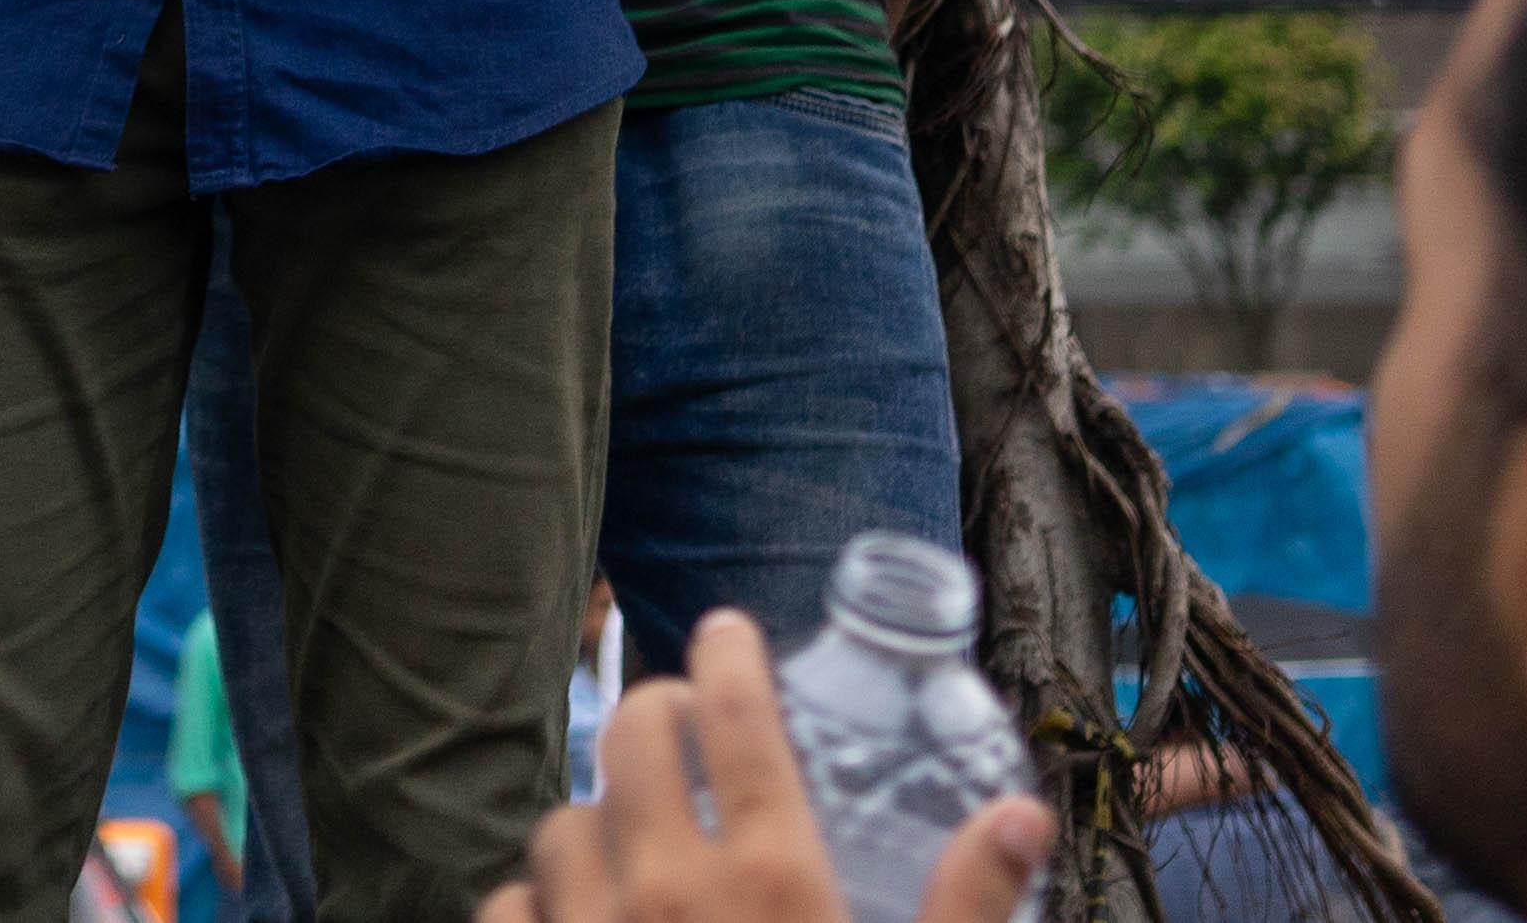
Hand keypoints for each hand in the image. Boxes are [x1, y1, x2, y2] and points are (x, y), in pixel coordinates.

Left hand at [482, 611, 1053, 922]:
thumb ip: (970, 907)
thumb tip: (1018, 812)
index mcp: (776, 886)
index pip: (736, 722)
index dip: (727, 660)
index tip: (724, 632)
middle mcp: (669, 896)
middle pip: (631, 739)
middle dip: (652, 710)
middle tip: (677, 719)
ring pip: (561, 822)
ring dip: (594, 815)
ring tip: (630, 831)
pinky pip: (508, 909)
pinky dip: (535, 903)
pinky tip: (570, 920)